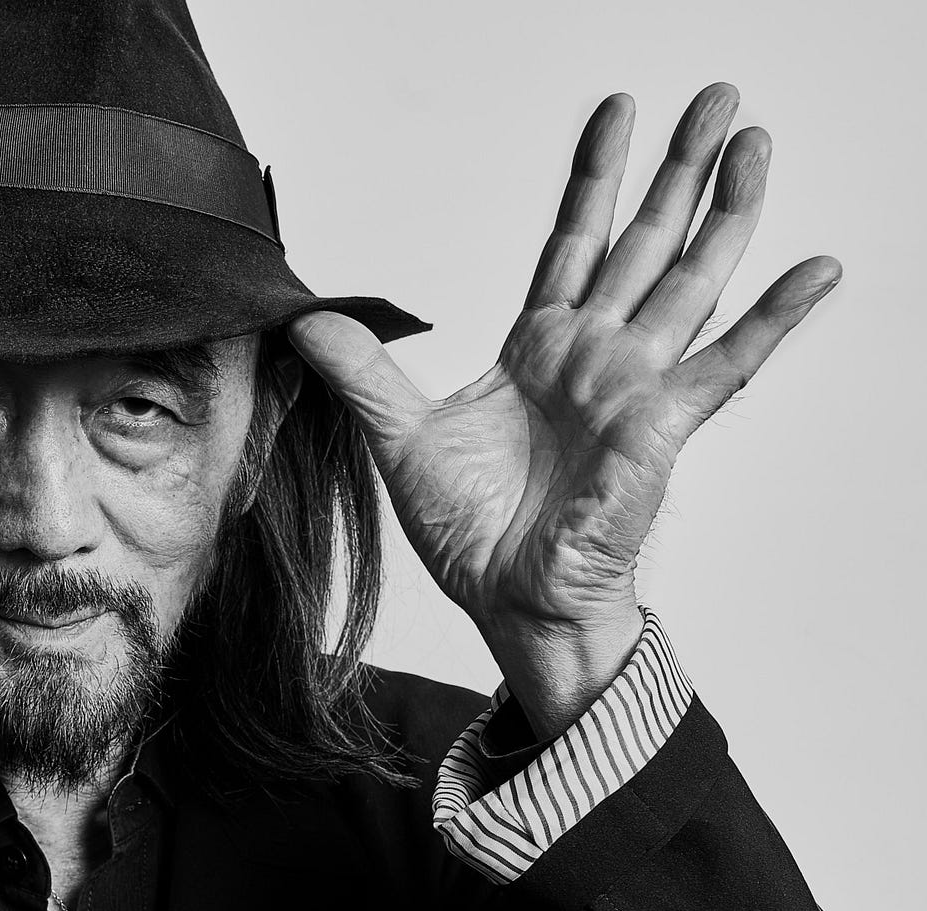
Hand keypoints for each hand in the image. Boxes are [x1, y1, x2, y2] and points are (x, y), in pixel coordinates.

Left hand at [290, 84, 838, 733]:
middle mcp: (594, 356)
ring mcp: (634, 387)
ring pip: (689, 279)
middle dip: (676, 169)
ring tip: (755, 142)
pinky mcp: (661, 428)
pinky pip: (728, 365)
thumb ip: (364, 374)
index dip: (594, 179)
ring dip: (724, 212)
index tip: (616, 114)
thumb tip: (307, 322)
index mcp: (539, 348)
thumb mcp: (400, 440)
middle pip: (643, 242)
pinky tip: (816, 267)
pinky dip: (774, 318)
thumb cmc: (471, 535)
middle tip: (715, 96)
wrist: (509, 601)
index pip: (573, 241)